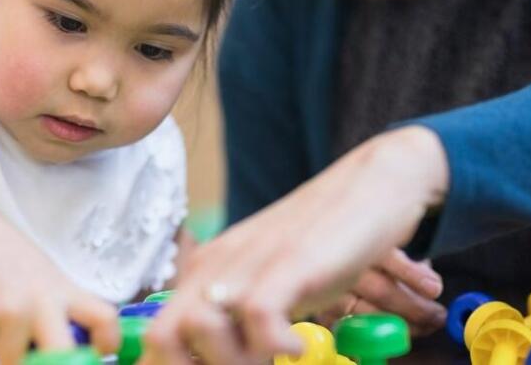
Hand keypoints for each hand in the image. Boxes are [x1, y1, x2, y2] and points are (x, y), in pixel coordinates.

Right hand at [0, 213, 119, 363]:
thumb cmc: (11, 259)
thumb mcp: (49, 280)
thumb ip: (64, 311)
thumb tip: (74, 348)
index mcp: (66, 290)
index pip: (104, 319)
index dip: (108, 341)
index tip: (100, 351)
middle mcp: (44, 301)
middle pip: (62, 354)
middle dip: (53, 363)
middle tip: (42, 356)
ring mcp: (13, 310)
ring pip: (15, 360)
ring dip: (8, 349)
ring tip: (4, 321)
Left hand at [139, 126, 448, 364]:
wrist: (373, 184)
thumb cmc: (324, 243)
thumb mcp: (270, 283)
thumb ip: (239, 318)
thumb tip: (219, 359)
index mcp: (205, 274)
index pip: (157, 337)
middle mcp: (217, 266)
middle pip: (163, 338)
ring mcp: (252, 261)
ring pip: (200, 327)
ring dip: (235, 364)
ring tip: (272, 360)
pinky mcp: (291, 260)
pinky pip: (259, 314)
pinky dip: (275, 346)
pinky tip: (299, 348)